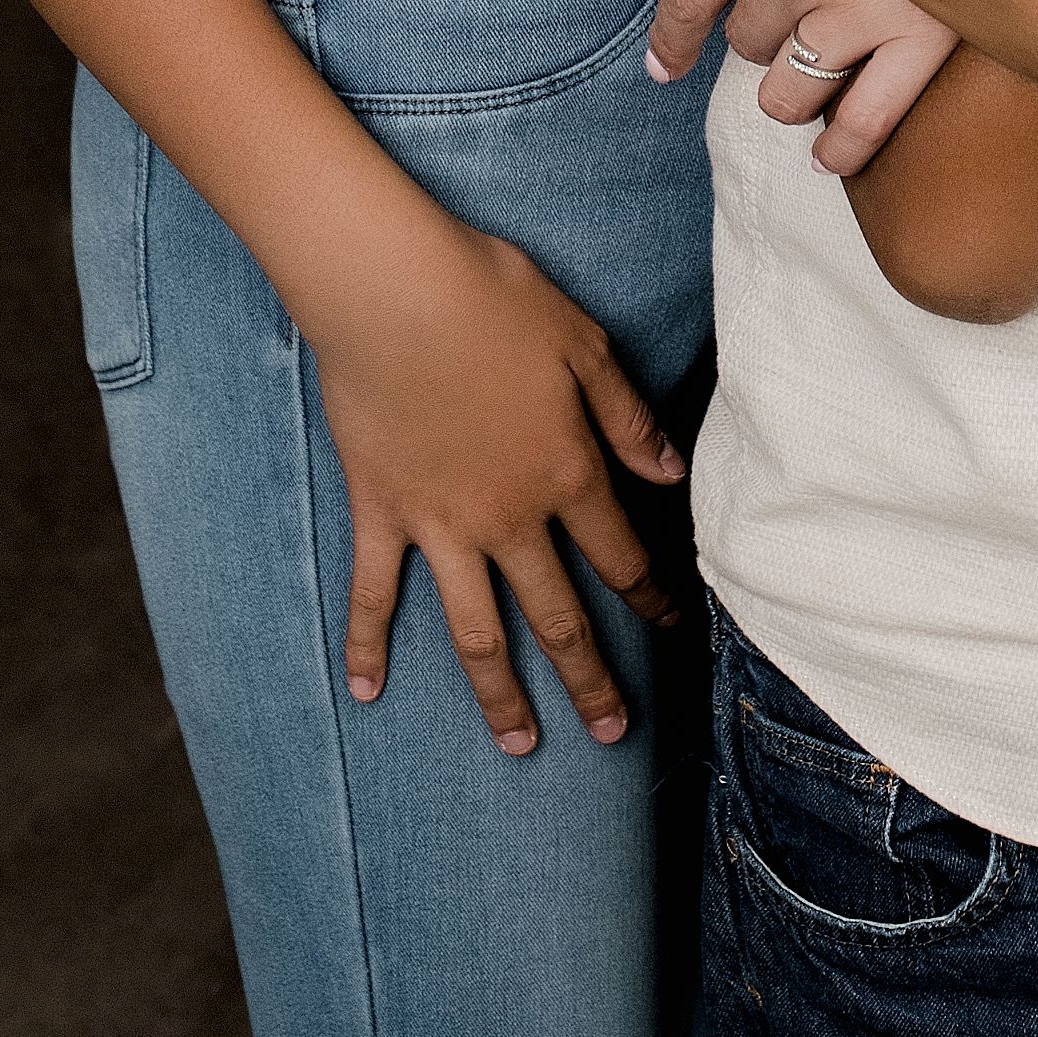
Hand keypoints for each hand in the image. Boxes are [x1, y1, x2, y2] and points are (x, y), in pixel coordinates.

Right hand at [305, 191, 684, 751]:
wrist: (394, 291)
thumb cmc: (494, 300)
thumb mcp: (584, 345)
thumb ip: (628, 418)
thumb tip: (672, 476)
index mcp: (565, 472)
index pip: (621, 553)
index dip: (651, 595)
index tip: (670, 631)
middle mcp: (508, 516)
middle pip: (558, 615)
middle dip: (590, 678)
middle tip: (613, 732)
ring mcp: (440, 524)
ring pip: (476, 631)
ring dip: (500, 695)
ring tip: (519, 745)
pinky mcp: (381, 512)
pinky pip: (374, 591)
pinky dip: (366, 642)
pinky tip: (365, 690)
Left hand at [640, 0, 959, 169]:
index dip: (672, 35)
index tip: (663, 67)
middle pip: (747, 37)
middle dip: (755, 31)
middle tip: (783, 13)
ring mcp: (860, 9)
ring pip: (792, 88)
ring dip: (788, 88)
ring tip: (806, 73)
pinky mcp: (921, 37)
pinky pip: (866, 121)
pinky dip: (841, 146)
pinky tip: (832, 155)